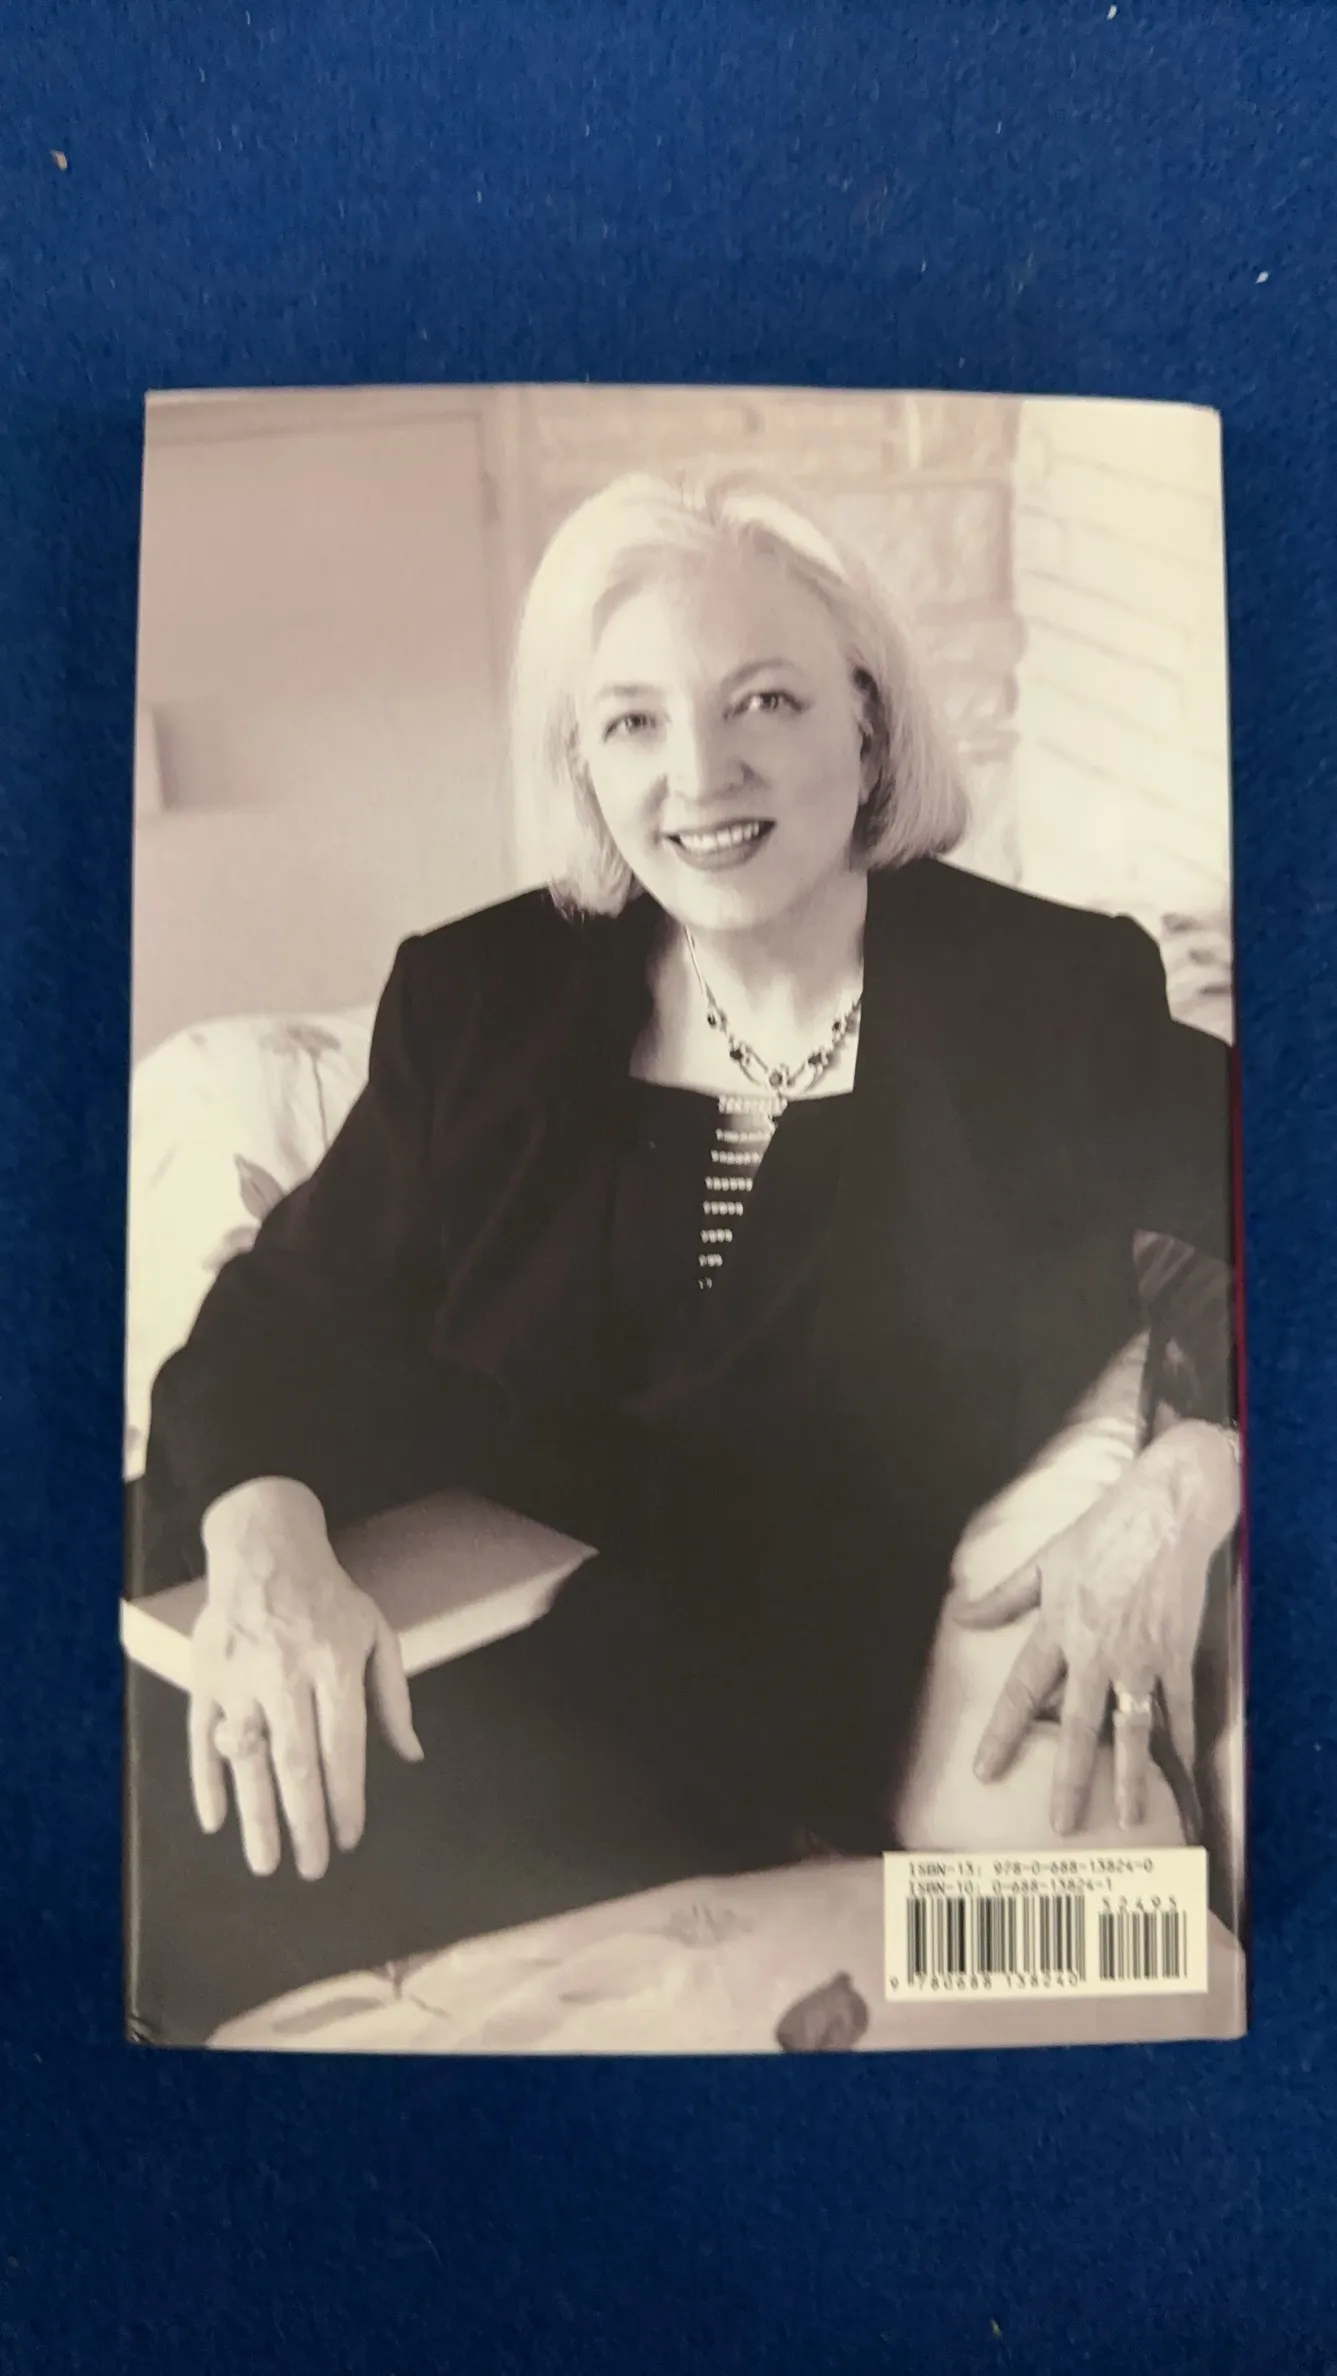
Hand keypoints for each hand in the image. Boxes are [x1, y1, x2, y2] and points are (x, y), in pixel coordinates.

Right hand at [188, 1477, 423, 1878]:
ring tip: (264, 1864)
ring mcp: (239, 1676)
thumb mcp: (376, 1632)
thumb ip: (392, 1697)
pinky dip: (207, 1781)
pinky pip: (201, 1738)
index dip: (346, 1799)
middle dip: (305, 1823)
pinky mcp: (205, 1676)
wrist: (263, 1546)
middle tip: (313, 1869)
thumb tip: (411, 1755)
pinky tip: (216, 1820)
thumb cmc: (328, 1596)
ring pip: (248, 1760)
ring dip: (256, 1817)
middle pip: (295, 1763)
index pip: (341, 1747)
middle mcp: (285, 1674)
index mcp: (333, 1664)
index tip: (350, 1838)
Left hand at [954, 1422, 1240, 1835]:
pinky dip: (1179, 1742)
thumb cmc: (1101, 1530)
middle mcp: (1096, 1652)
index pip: (1022, 1691)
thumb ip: (1005, 1596)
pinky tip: (1178, 1774)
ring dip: (1128, 1777)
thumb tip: (964, 1617)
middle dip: (1069, 1778)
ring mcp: (1140, 1657)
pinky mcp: (1177, 1654)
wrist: (1164, 1511)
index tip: (984, 1772)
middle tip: (1060, 1824)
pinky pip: (1178, 1708)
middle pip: (1079, 1726)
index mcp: (1058, 1628)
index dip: (1002, 1734)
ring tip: (1126, 1819)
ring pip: (1131, 1729)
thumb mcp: (1044, 1559)